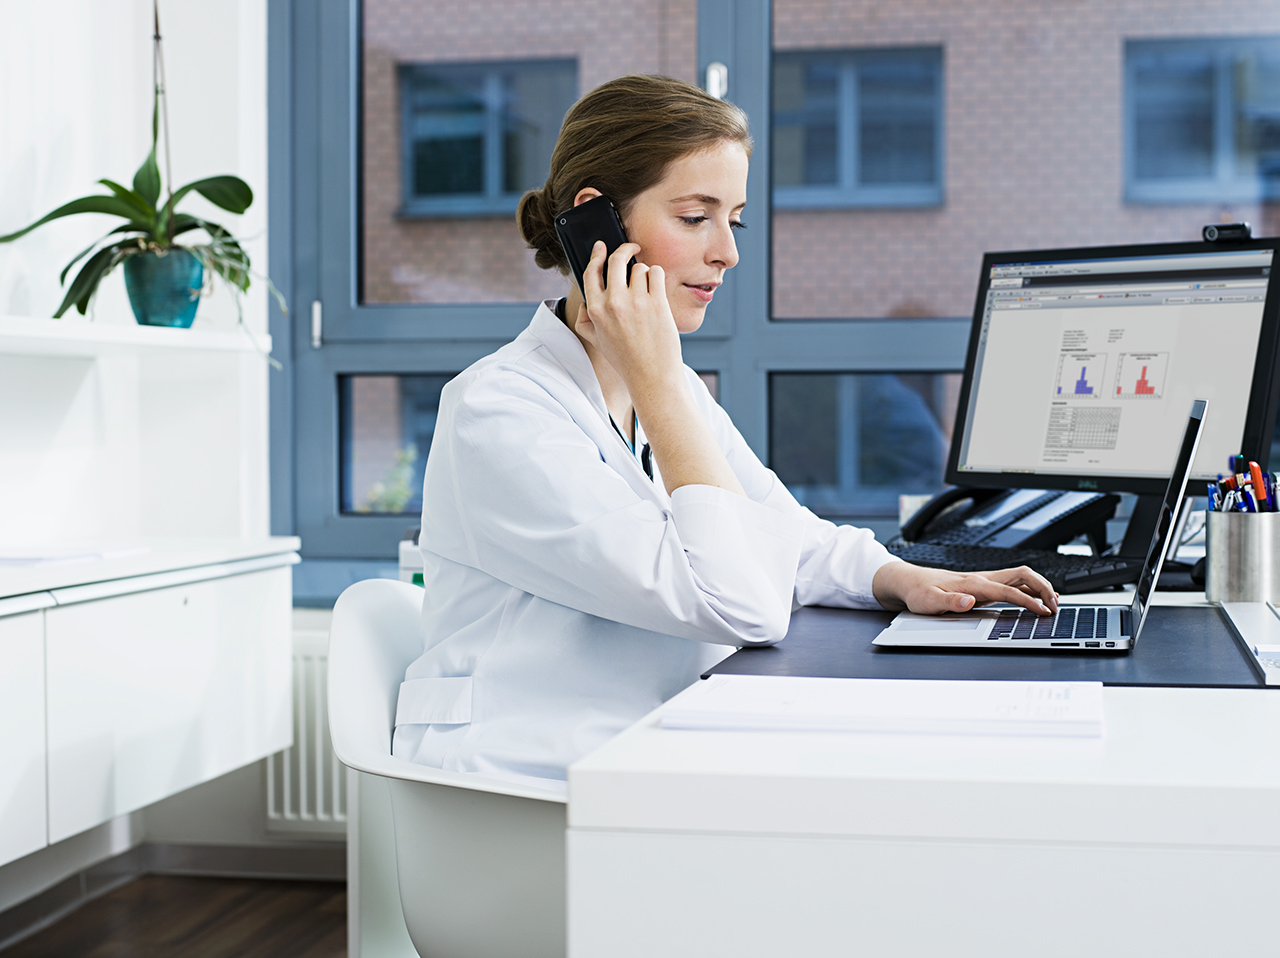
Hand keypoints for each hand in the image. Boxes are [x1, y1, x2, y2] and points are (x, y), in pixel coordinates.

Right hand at [575, 241, 682, 394]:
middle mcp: (613, 303)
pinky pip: (656, 273)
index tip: (602, 246)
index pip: (591, 272)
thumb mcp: (597, 341)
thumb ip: (585, 320)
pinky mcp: (657, 303)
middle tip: (633, 247)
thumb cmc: (625, 360)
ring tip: (647, 290)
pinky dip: (657, 277)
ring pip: (640, 267)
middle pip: (616, 260)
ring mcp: (636, 302)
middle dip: (625, 249)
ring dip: (644, 273)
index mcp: (595, 310)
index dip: (596, 255)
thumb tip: (586, 301)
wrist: (651, 376)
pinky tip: (657, 290)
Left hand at [872, 561, 1058, 615]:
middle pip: (1022, 575)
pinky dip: (1029, 588)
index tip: (1044, 611)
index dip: (1028, 601)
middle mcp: (982, 578)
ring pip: (1020, 576)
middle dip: (1043, 588)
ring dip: (1040, 586)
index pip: (1008, 590)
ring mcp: (984, 580)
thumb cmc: (918, 592)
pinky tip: (1035, 598)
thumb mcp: (928, 602)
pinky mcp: (983, 584)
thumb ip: (949, 603)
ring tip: (1053, 602)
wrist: (909, 581)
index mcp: (973, 584)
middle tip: (1056, 606)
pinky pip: (1012, 582)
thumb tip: (969, 602)